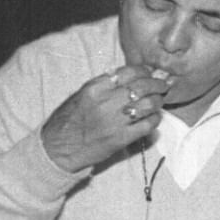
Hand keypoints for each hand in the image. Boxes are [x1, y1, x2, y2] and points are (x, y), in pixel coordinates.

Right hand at [41, 65, 174, 172]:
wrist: (57, 149)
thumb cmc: (68, 121)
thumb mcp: (81, 95)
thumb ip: (104, 85)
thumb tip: (128, 77)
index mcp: (95, 88)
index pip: (129, 72)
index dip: (144, 71)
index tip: (149, 73)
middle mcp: (106, 102)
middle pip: (143, 86)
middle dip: (157, 84)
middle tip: (162, 86)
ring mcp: (115, 121)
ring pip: (149, 104)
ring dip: (158, 101)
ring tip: (158, 101)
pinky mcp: (122, 138)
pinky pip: (148, 125)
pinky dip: (155, 119)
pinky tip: (153, 117)